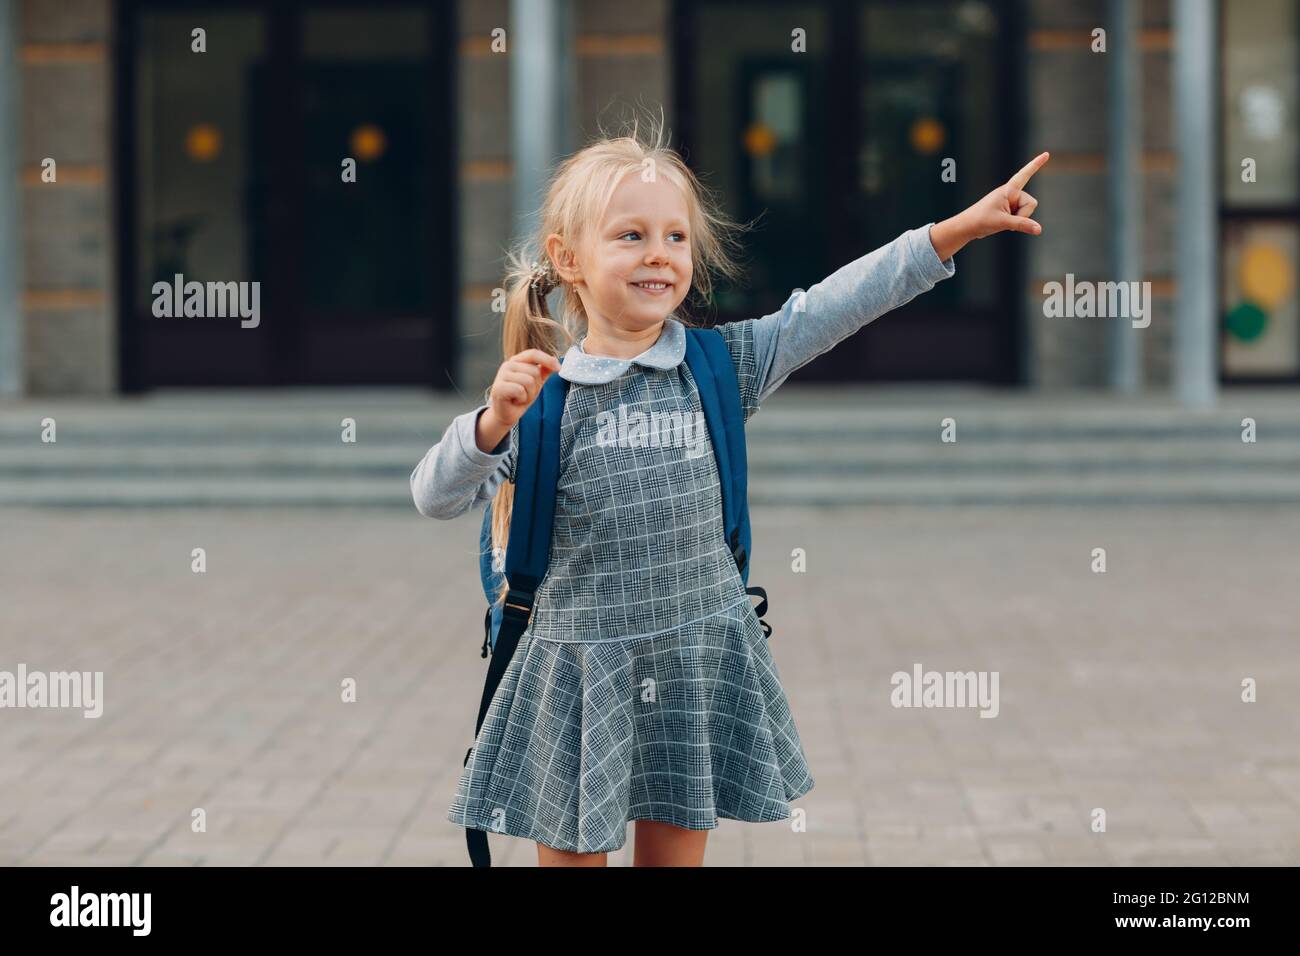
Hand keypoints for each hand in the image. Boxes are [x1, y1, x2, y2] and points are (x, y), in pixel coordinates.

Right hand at [476, 348, 560, 452]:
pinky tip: (515, 401)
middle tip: (526, 393)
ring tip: (520, 397)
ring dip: (529, 394)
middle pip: (534, 371)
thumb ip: (544, 371)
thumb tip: (556, 362)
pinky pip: (520, 390)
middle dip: (536, 386)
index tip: (559, 368)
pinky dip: (522, 399)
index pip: (533, 354)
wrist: (506, 414)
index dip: (547, 359)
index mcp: (516, 361)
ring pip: (528, 381)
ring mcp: (501, 375)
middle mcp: (508, 365)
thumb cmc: (520, 397)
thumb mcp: (536, 383)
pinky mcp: (498, 387)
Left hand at [929, 151, 1048, 260]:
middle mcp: (1011, 193)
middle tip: (1005, 218)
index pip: (1024, 174)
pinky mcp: (1010, 210)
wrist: (968, 227)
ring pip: (1028, 211)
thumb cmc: (981, 220)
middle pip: (1031, 203)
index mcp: (1008, 190)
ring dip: (1019, 219)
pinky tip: (1004, 223)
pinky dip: (1016, 223)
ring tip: (1002, 221)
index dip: (1036, 164)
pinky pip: (1022, 217)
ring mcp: (1011, 202)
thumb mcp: (1003, 222)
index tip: (1046, 154)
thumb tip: (1039, 229)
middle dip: (1023, 214)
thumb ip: (1022, 224)